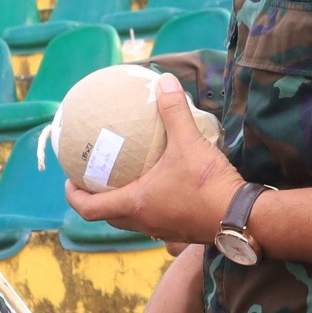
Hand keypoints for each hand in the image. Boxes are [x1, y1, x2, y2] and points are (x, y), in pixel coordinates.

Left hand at [65, 74, 243, 248]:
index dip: (73, 195)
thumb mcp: (188, 143)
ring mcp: (162, 230)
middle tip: (93, 180)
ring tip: (123, 181)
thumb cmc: (208, 184)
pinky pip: (153, 220)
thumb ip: (174, 112)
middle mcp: (143, 222)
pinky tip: (161, 187)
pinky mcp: (181, 231)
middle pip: (107, 217)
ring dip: (121, 206)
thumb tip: (164, 81)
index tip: (69, 180)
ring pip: (130, 221)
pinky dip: (147, 207)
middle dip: (95, 200)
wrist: (242, 217)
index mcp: (135, 204)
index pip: (89, 208)